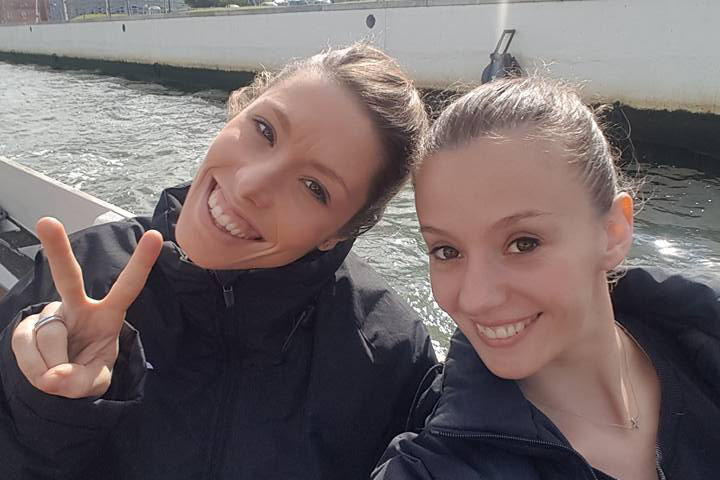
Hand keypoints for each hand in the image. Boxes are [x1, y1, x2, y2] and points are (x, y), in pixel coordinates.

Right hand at [11, 217, 162, 398]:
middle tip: (47, 222)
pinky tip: (43, 369)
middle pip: (68, 276)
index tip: (156, 235)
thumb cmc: (87, 371)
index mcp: (108, 314)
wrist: (59, 381)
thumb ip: (80, 383)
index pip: (129, 286)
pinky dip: (34, 368)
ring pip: (48, 337)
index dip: (142, 262)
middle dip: (57, 249)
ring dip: (50, 366)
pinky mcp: (26, 326)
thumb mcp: (94, 382)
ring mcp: (51, 314)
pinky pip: (26, 347)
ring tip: (59, 372)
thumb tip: (54, 378)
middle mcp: (78, 306)